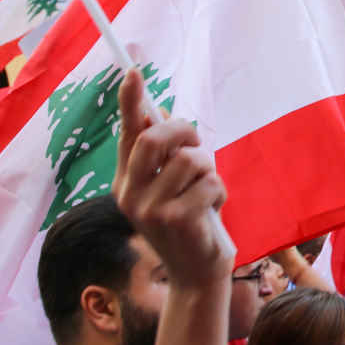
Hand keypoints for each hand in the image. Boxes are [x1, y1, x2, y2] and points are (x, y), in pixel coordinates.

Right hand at [113, 69, 230, 287]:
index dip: (130, 102)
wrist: (196, 273)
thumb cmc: (189, 221)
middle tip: (198, 142)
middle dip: (184, 130)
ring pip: (190, 159)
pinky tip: (212, 210)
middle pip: (154, 138)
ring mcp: (149, 209)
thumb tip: (157, 111)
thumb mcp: (172, 185)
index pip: (127, 135)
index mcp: (125, 182)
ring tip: (207, 190)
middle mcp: (129, 195)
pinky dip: (219, 191)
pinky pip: (210, 181)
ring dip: (209, 168)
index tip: (132, 71)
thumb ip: (164, 154)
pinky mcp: (175, 220)